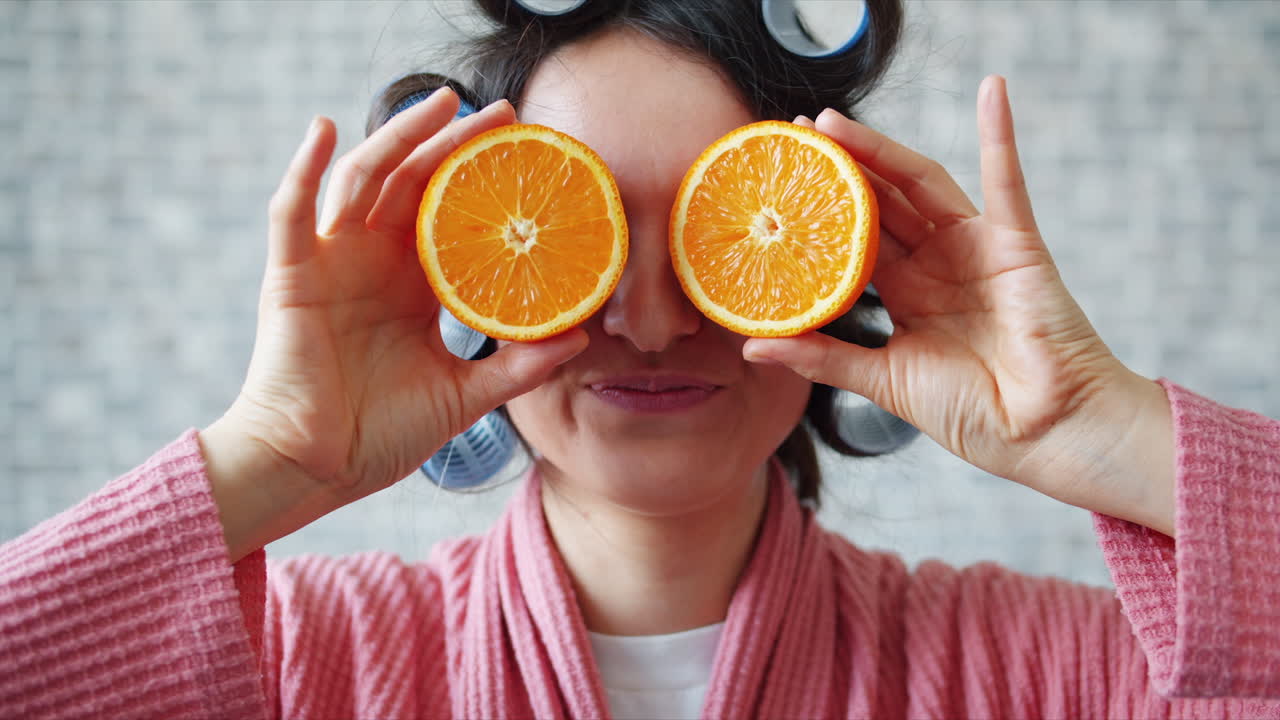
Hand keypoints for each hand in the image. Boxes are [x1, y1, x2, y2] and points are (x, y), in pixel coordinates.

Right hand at [202, 88, 586, 558]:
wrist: (316, 472)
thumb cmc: (380, 436)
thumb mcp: (463, 396)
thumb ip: (517, 367)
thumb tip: (579, 337)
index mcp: (413, 286)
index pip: (452, 214)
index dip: (484, 181)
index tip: (530, 153)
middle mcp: (374, 263)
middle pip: (415, 182)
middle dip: (455, 142)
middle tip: (503, 112)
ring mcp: (331, 264)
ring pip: (364, 180)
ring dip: (399, 136)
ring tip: (441, 103)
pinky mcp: (291, 277)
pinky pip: (292, 212)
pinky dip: (302, 168)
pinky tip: (322, 129)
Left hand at [744, 76, 1173, 533]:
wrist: (1043, 437)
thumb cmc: (974, 414)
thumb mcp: (883, 380)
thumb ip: (822, 358)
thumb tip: (752, 348)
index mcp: (906, 294)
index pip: (853, 239)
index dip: (818, 210)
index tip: (778, 183)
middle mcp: (937, 264)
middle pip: (879, 203)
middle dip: (839, 168)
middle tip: (795, 136)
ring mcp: (976, 250)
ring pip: (920, 186)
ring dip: (880, 150)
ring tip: (833, 122)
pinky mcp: (1017, 246)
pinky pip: (1007, 184)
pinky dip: (1001, 136)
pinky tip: (991, 92)